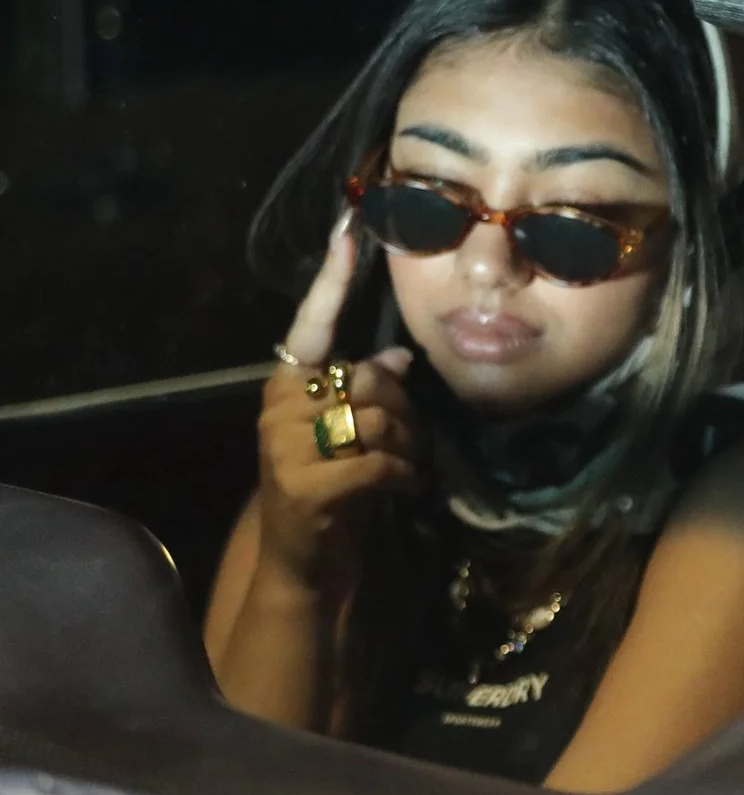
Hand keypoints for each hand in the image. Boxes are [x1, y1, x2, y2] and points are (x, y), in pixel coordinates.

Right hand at [254, 224, 421, 580]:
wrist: (305, 562)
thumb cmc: (336, 488)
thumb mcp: (354, 435)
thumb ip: (369, 392)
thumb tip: (397, 358)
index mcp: (288, 385)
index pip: (312, 325)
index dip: (333, 281)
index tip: (349, 232)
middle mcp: (279, 407)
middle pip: (370, 380)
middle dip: (406, 412)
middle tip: (412, 444)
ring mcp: (286, 447)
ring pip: (379, 419)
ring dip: (409, 447)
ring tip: (406, 469)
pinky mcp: (307, 486)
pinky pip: (380, 462)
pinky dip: (404, 476)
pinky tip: (404, 490)